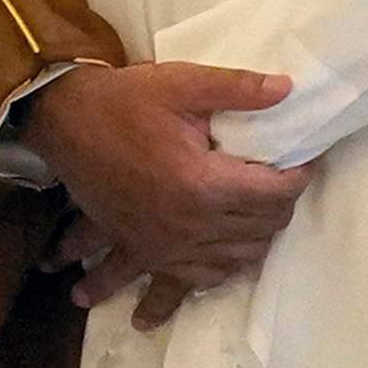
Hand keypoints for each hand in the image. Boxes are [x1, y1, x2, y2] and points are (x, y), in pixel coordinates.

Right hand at [26, 61, 305, 324]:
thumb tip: (288, 90)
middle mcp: (190, 226)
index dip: (299, 175)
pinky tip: (212, 269)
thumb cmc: (123, 102)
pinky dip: (205, 278)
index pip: (276, 193)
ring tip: (258, 223)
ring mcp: (164, 246)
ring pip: (233, 262)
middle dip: (280, 206)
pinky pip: (183, 283)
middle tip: (282, 182)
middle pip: (261, 229)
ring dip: (253, 243)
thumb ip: (239, 89)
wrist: (62, 123)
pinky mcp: (141, 252)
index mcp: (204, 184)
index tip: (305, 159)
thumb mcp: (183, 84)